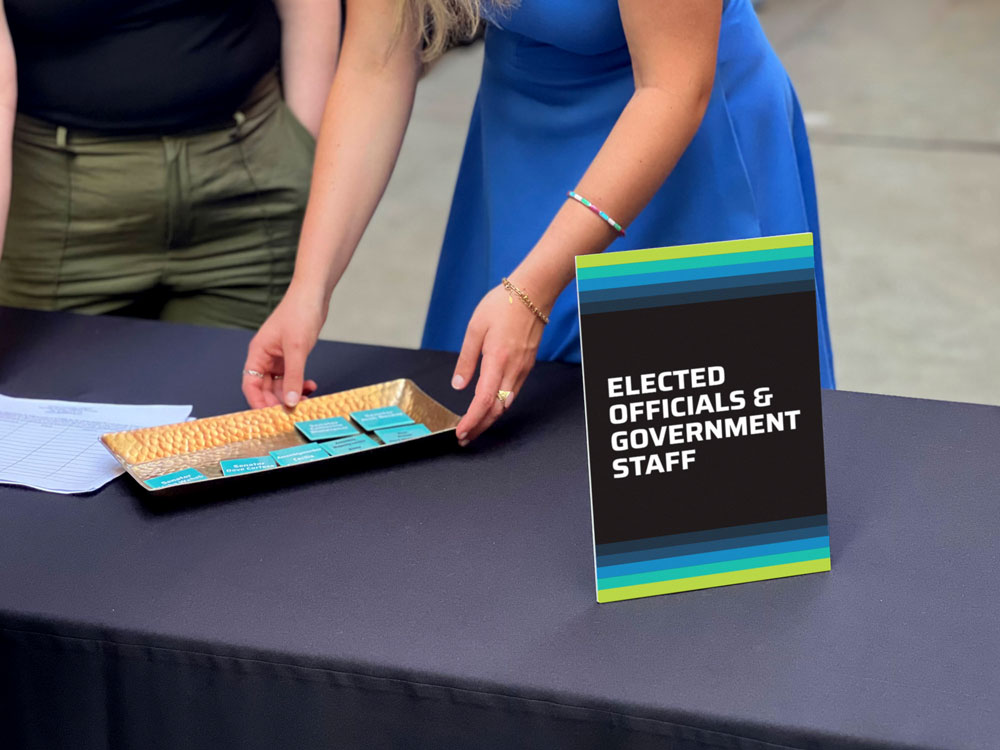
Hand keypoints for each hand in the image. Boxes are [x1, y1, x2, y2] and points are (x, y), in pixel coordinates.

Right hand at [242, 287, 323, 408]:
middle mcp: (265, 358)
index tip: (269, 416)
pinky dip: (300, 384)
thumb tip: (290, 402)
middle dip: (278, 401)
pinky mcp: (292, 356)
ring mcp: (279, 357)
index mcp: (258, 354)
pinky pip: (292, 377)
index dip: (257, 402)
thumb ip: (293, 377)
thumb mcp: (296, 349)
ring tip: (308, 401)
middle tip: (294, 413)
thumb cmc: (299, 313)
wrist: (313, 295)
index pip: (250, 385)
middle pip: (265, 388)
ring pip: (280, 384)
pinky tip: (311, 387)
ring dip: (292, 394)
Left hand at [452, 283, 546, 445]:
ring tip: (474, 426)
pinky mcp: (527, 365)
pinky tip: (490, 406)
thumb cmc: (503, 304)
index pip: (485, 401)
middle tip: (464, 437)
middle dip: (480, 426)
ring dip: (490, 418)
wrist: (533, 292)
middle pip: (497, 409)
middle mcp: (513, 369)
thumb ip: (467, 359)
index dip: (472, 420)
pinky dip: (500, 405)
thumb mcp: (476, 328)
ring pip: (507, 404)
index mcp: (498, 360)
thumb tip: (459, 385)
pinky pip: (513, 393)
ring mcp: (523, 368)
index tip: (461, 433)